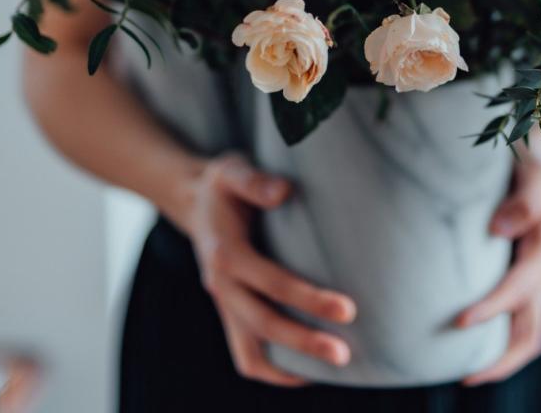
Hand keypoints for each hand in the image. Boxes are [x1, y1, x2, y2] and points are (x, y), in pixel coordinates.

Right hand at [179, 153, 356, 386]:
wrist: (193, 200)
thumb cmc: (223, 185)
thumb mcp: (233, 170)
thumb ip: (256, 181)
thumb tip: (284, 191)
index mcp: (225, 253)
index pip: (272, 283)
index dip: (309, 299)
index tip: (347, 309)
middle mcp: (221, 285)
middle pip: (263, 324)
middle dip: (305, 342)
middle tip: (345, 354)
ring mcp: (223, 303)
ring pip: (249, 351)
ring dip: (288, 366)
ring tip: (331, 369)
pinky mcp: (229, 310)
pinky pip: (245, 351)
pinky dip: (273, 368)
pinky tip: (307, 370)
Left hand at [454, 153, 540, 384]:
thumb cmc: (532, 161)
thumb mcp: (532, 169)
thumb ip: (524, 198)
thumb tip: (500, 229)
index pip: (520, 288)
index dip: (492, 308)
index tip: (460, 322)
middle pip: (532, 330)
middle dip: (502, 359)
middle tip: (464, 376)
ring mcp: (535, 275)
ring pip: (528, 331)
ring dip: (502, 357)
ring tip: (466, 372)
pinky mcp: (524, 273)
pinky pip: (518, 316)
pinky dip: (500, 337)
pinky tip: (471, 339)